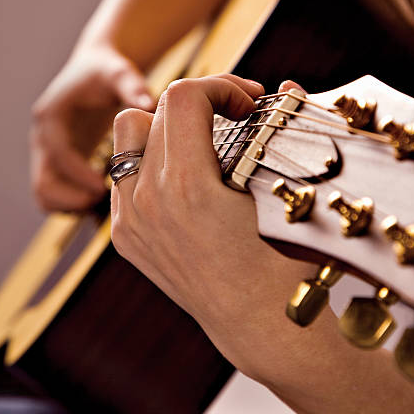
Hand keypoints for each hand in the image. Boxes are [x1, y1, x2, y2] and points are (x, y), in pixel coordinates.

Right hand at [31, 43, 155, 210]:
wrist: (95, 70)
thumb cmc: (108, 71)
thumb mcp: (119, 72)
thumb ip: (132, 85)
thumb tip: (148, 104)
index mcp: (52, 117)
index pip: (57, 154)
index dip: (79, 174)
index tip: (103, 187)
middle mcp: (43, 139)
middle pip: (42, 184)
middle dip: (71, 199)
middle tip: (105, 201)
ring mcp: (48, 155)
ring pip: (45, 195)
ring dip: (71, 206)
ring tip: (105, 203)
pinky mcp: (59, 166)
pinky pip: (57, 195)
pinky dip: (75, 204)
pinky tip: (105, 200)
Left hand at [110, 74, 315, 369]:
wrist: (259, 327)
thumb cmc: (284, 268)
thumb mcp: (288, 197)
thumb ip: (281, 132)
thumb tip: (289, 86)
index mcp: (188, 187)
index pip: (184, 97)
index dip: (221, 87)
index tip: (248, 104)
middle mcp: (147, 201)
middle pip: (155, 110)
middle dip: (199, 105)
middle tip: (233, 120)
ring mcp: (130, 222)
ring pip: (128, 140)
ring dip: (165, 131)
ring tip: (202, 148)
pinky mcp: (127, 238)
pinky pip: (125, 179)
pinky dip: (152, 166)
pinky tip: (186, 184)